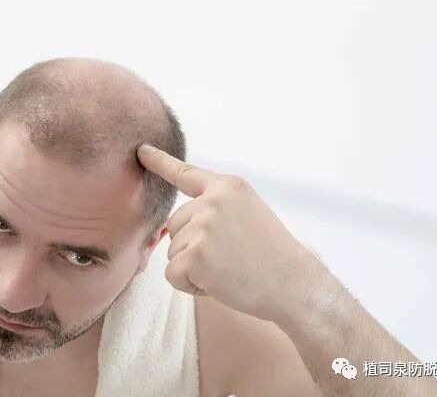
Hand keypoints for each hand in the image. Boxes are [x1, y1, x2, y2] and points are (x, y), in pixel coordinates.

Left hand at [137, 144, 312, 319]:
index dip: (160, 162)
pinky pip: (173, 274)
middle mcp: (212, 201)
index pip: (186, 174)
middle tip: (229, 258)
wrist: (294, 285)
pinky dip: (189, 286)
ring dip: (193, 268)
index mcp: (228, 186)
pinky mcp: (194, 255)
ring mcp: (202, 227)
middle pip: (175, 225)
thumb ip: (214, 210)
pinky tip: (218, 284)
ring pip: (173, 252)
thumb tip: (173, 227)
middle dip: (193, 246)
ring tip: (228, 270)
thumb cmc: (273, 255)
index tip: (141, 151)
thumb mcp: (248, 213)